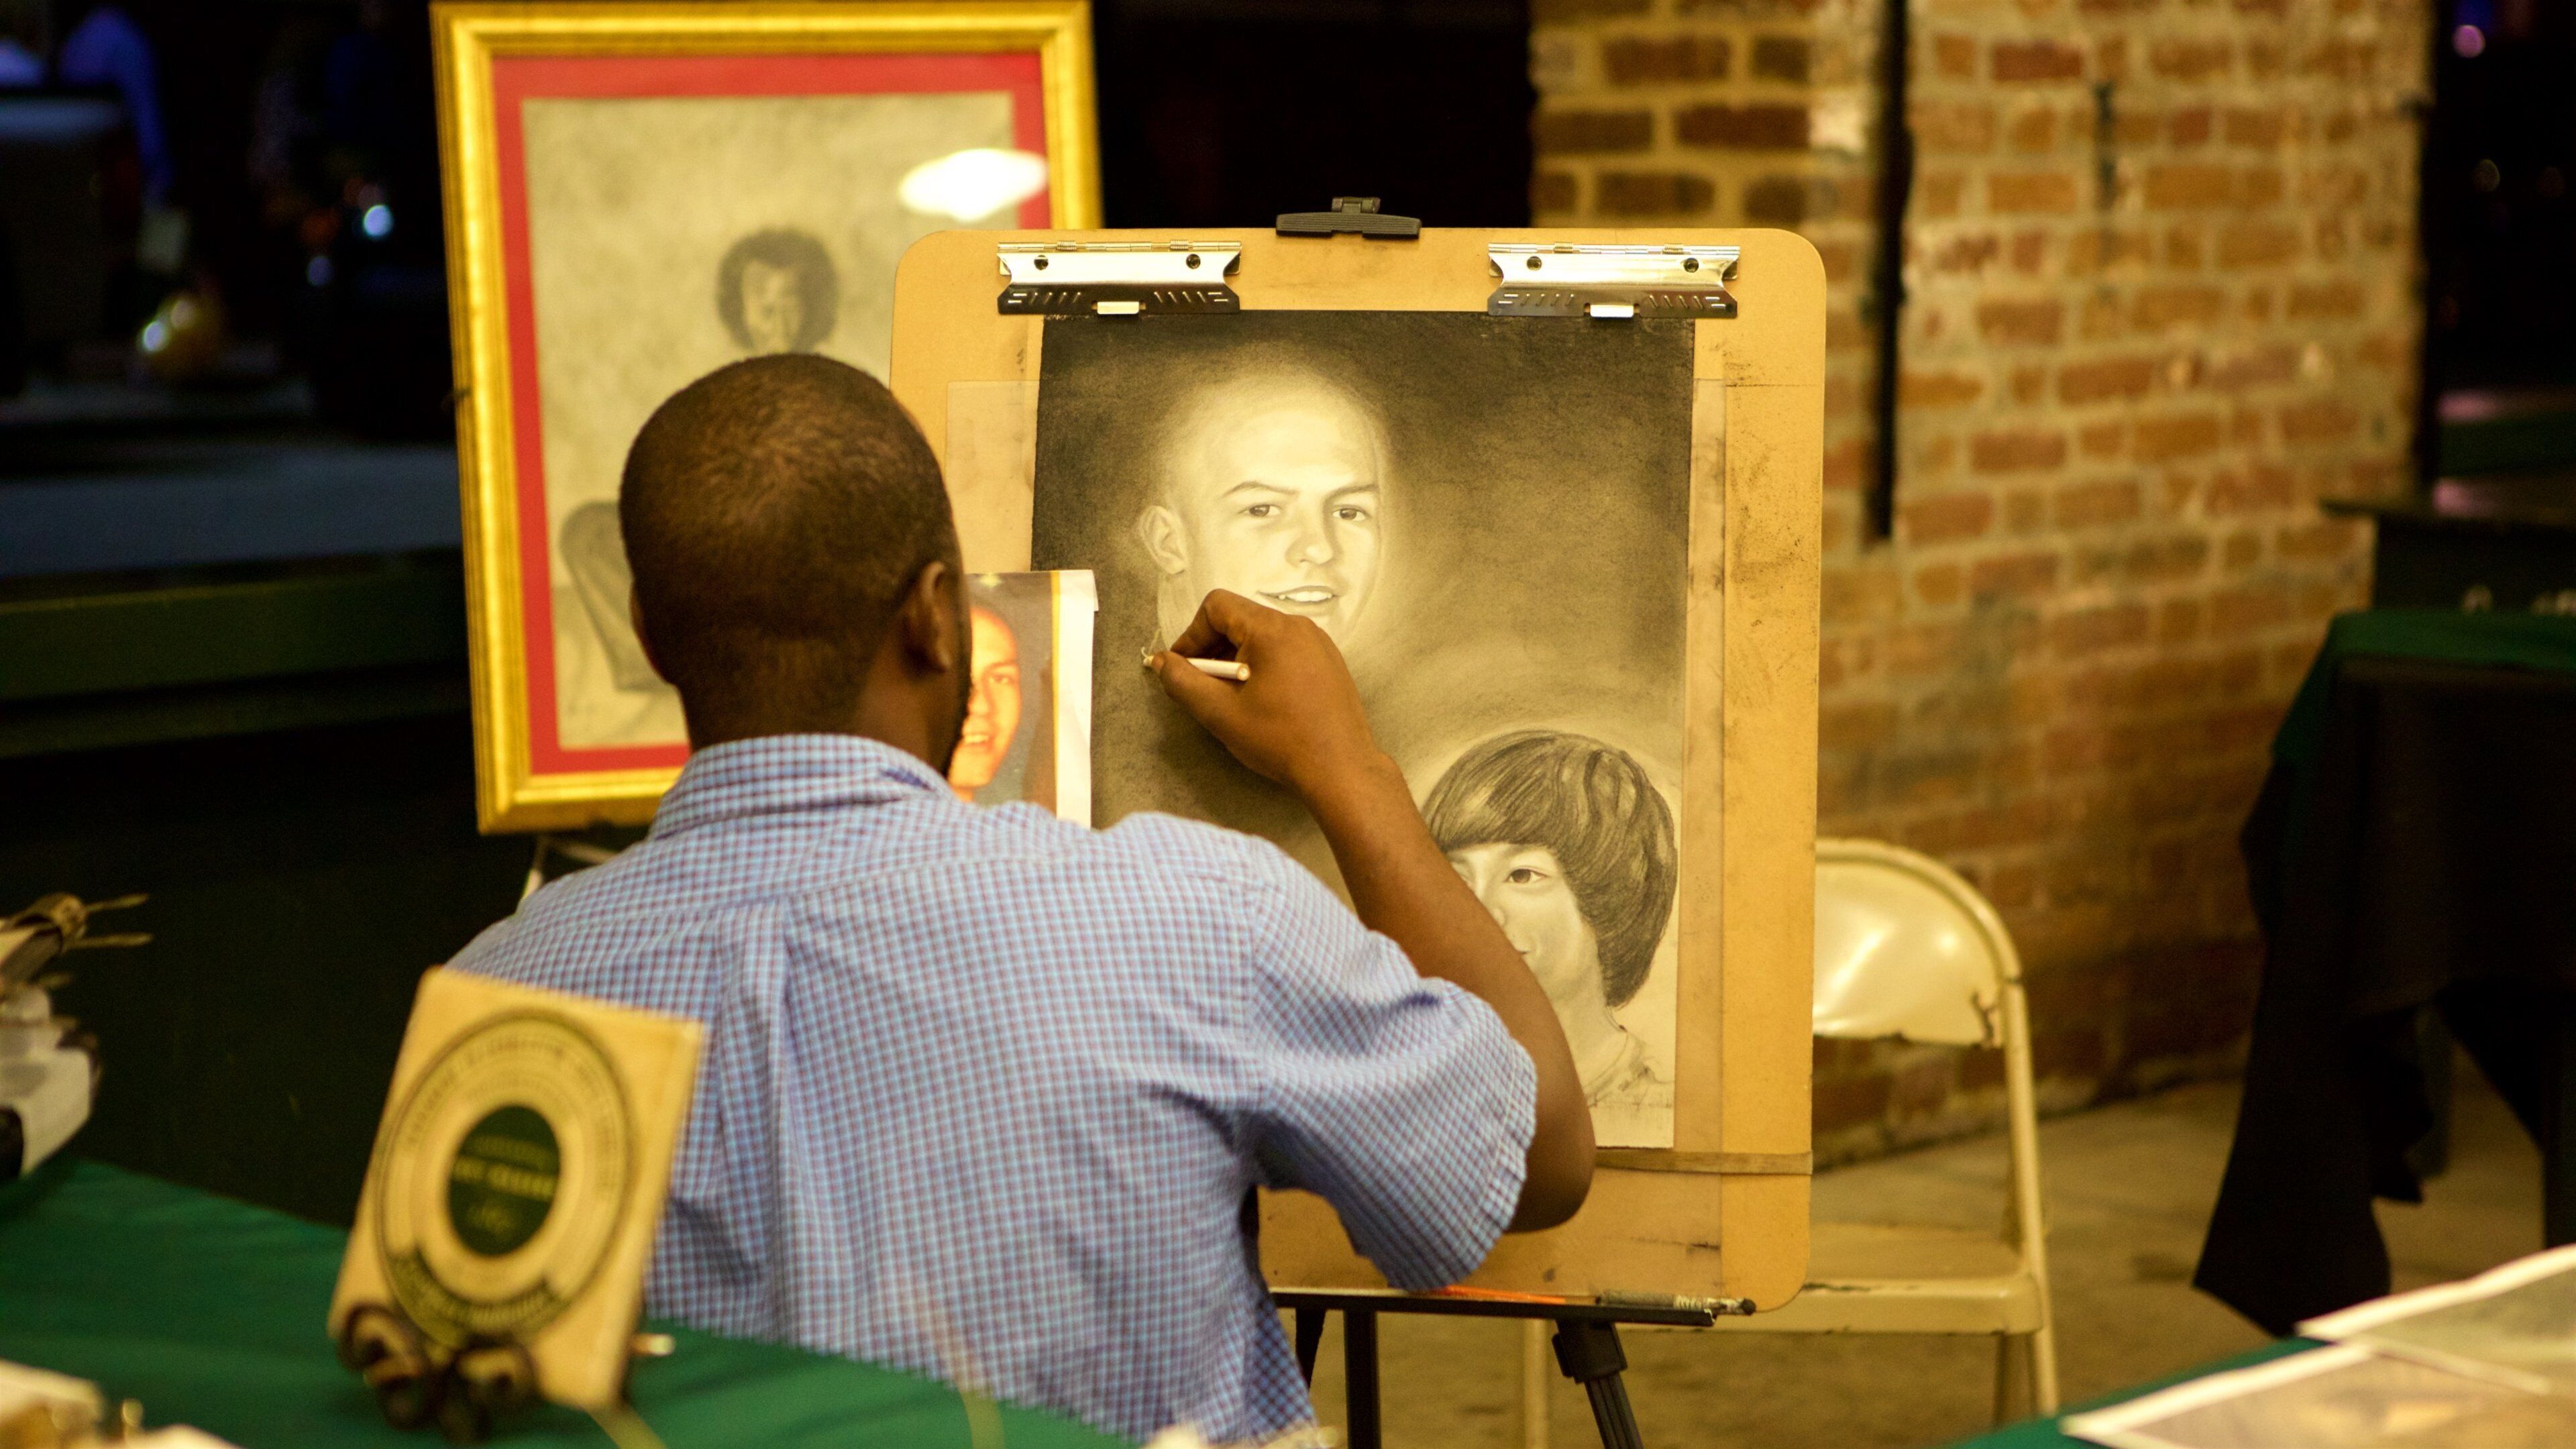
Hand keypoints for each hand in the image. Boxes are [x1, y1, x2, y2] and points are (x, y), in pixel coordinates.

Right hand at [1149, 590, 1387, 805]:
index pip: (1217, 606)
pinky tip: (1263, 701)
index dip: (1191, 635)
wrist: (1341, 769)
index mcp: (1272, 630)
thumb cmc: (1279, 740)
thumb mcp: (1220, 713)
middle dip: (1213, 648)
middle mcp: (1298, 626)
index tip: (1183, 668)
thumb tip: (1161, 661)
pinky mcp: (1330, 662)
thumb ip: (1183, 681)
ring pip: (1263, 636)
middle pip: (1240, 619)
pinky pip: (1286, 650)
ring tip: (1232, 698)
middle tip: (1203, 687)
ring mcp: (1319, 643)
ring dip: (1238, 659)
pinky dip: (1264, 666)